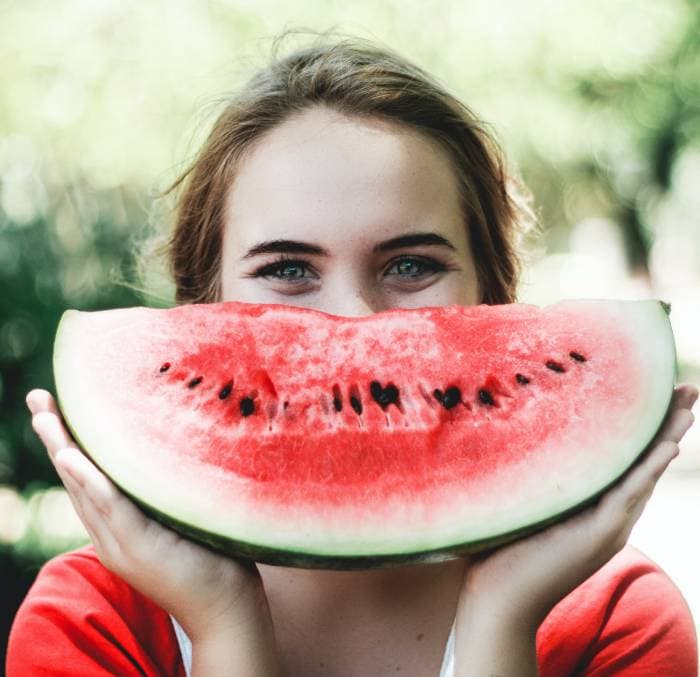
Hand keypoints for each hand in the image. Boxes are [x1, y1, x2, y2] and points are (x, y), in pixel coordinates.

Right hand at [26, 389, 275, 649]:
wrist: (225, 608)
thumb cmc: (212, 556)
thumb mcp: (181, 516)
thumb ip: (166, 491)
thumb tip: (176, 445)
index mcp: (119, 527)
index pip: (87, 479)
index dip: (69, 443)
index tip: (57, 407)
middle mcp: (111, 535)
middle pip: (76, 479)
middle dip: (55, 438)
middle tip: (38, 398)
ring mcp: (121, 544)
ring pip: (84, 490)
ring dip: (63, 450)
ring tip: (44, 416)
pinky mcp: (139, 548)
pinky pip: (110, 508)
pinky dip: (89, 481)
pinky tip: (72, 457)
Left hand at [458, 382, 697, 631]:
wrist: (498, 601)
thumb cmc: (501, 551)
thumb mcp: (525, 502)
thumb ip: (535, 475)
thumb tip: (515, 430)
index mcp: (594, 506)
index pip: (627, 459)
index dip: (644, 427)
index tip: (656, 392)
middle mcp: (609, 515)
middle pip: (644, 461)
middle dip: (667, 424)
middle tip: (687, 388)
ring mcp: (609, 526)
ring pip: (645, 473)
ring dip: (668, 437)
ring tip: (688, 405)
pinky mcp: (599, 536)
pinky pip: (629, 495)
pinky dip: (649, 469)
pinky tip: (668, 444)